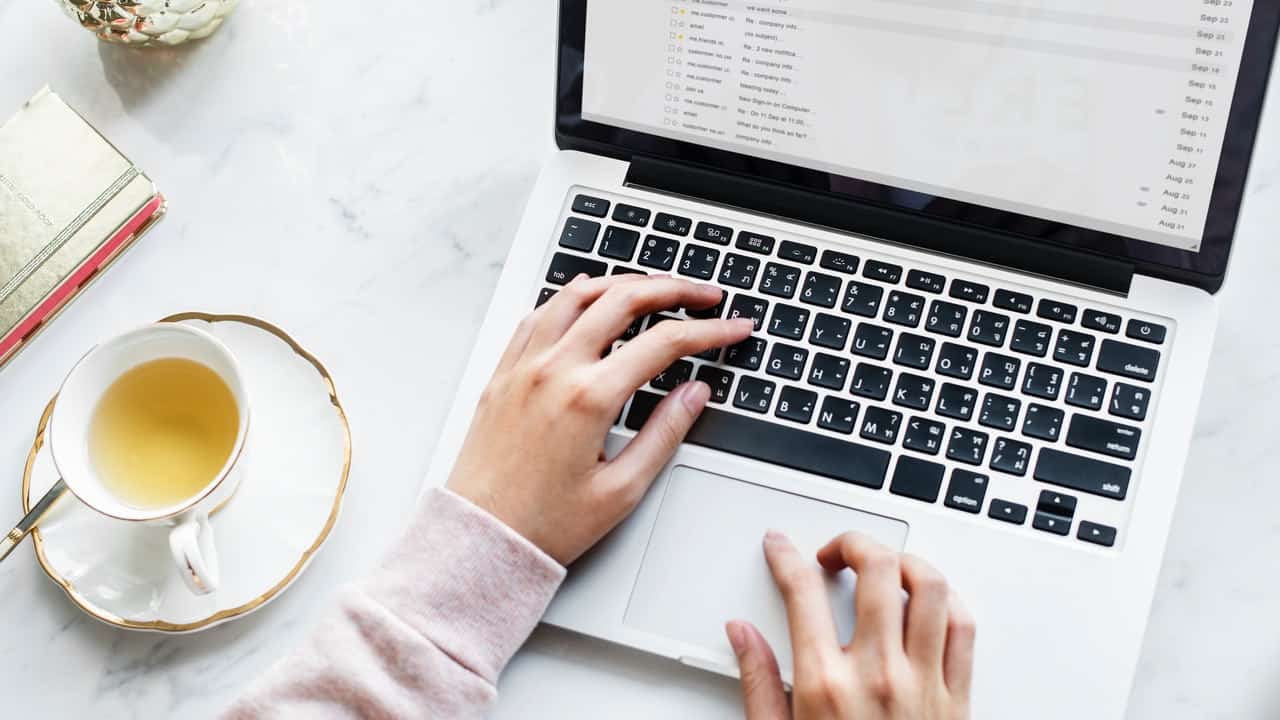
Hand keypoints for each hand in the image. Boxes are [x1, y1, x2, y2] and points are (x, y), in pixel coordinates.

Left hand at [447, 273, 753, 564]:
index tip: (734, 327)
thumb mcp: (621, 490)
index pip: (664, 343)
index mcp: (588, 398)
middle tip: (704, 295)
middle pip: (623, 300)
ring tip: (653, 288)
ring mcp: (523, 367)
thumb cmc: (544, 525)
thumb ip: (664, 433)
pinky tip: (587, 299)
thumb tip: (695, 393)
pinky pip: (537, 315)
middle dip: (673, 289)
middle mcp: (553, 370)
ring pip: (576, 296)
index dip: (709, 330)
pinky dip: (570, 298)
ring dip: (621, 283)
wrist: (480, 539)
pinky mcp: (502, 374)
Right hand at [726, 532, 974, 719]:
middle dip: (853, 542)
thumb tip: (742, 634)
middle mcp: (878, 676)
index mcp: (825, 685)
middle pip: (876, 569)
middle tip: (835, 551)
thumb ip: (759, 681)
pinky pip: (963, 628)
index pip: (802, 591)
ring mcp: (925, 684)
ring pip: (930, 587)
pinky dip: (947, 601)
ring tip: (883, 567)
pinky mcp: (959, 699)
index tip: (780, 547)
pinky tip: (926, 603)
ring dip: (904, 562)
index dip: (785, 556)